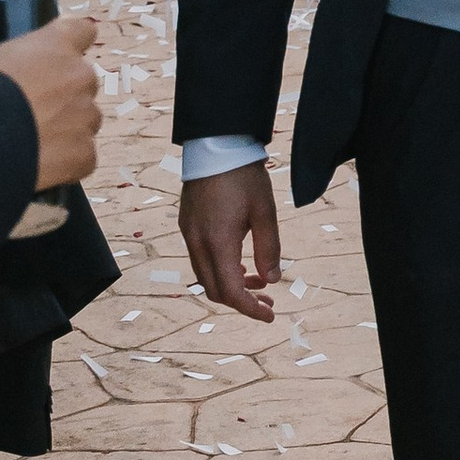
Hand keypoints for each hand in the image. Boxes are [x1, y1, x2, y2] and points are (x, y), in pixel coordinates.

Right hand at [0, 14, 102, 185]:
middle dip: (63, 100)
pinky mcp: (84, 154)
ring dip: (65, 134)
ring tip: (30, 147)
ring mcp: (86, 116)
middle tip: (31, 117)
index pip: (81, 32)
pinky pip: (81, 159)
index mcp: (55, 45)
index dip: (71, 47)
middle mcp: (80, 76)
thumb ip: (0, 67)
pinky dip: (64, 166)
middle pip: (81, 86)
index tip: (59, 62)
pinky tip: (36, 168)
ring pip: (83, 124)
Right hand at [181, 157, 280, 320]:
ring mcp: (188, 234)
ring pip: (205, 276)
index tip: (270, 314)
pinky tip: (239, 263)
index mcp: (217, 242)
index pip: (230, 291)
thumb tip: (272, 280)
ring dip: (230, 285)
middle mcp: (197, 243)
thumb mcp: (265, 212)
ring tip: (257, 281)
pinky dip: (219, 269)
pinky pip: (200, 259)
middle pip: (214, 290)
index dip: (250, 309)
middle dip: (241, 301)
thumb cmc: (244, 175)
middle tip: (268, 301)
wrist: (216, 144)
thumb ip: (269, 248)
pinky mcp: (187, 225)